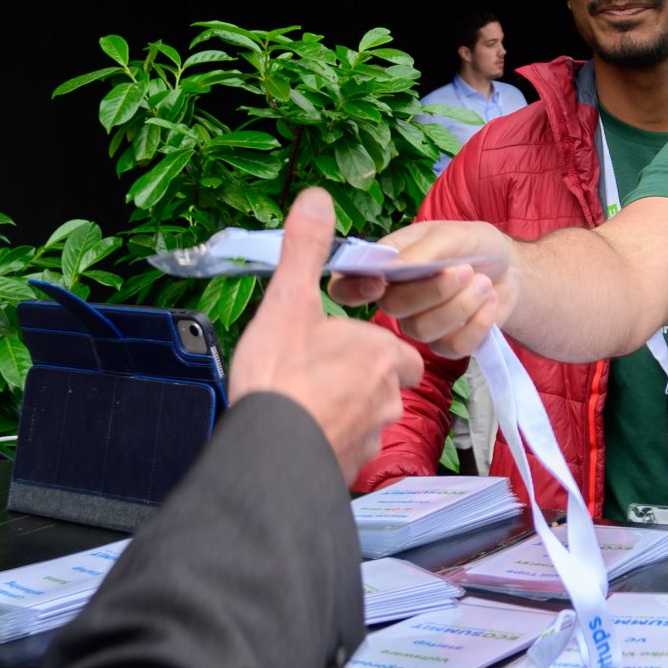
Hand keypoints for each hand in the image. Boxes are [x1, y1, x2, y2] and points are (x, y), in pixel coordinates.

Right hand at [227, 189, 422, 470]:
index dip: (374, 348)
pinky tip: (305, 435)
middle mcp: (387, 397)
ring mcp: (371, 436)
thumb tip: (316, 200)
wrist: (268, 450)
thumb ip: (307, 251)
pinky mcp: (352, 467)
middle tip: (321, 376)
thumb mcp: (289, 302)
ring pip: (369, 420)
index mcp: (380, 353)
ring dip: (347, 412)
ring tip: (309, 405)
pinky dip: (332, 442)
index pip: (398, 352)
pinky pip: (349, 450)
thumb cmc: (280, 378)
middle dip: (362, 382)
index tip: (345, 348)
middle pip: (386, 386)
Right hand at [327, 219, 517, 361]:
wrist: (511, 270)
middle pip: (393, 308)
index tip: (378, 283)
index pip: (347, 285)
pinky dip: (477, 323)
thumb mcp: (453, 234)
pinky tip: (488, 303)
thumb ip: (423, 249)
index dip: (351, 289)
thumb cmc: (475, 246)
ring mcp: (419, 325)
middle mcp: (396, 298)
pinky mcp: (445, 345)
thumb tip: (394, 266)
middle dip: (433, 291)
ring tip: (484, 283)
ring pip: (423, 330)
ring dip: (460, 305)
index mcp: (388, 266)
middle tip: (465, 271)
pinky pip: (452, 347)